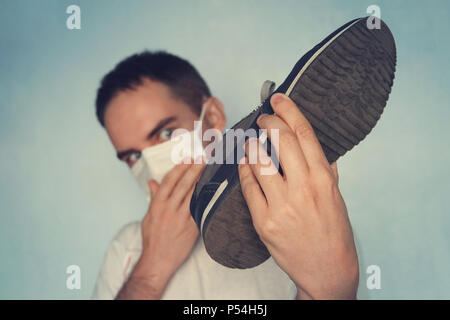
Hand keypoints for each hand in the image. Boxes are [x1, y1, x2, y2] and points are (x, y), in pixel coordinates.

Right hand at [117, 160, 203, 298]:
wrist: (158, 261)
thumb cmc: (152, 239)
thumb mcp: (148, 216)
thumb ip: (153, 198)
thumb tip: (152, 182)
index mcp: (157, 205)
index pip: (169, 181)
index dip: (179, 167)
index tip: (187, 158)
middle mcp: (169, 209)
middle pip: (183, 184)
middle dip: (193, 168)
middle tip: (202, 158)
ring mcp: (181, 218)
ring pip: (193, 194)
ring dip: (201, 179)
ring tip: (208, 168)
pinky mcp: (192, 227)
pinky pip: (200, 208)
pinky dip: (205, 197)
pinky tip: (211, 188)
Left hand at [238, 93, 358, 299]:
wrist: (327, 269)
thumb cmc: (333, 232)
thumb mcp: (335, 197)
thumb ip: (324, 170)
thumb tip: (314, 147)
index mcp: (323, 179)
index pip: (304, 134)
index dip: (289, 111)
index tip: (278, 100)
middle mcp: (303, 188)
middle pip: (281, 141)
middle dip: (268, 123)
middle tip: (262, 119)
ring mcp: (282, 205)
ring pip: (260, 161)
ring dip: (252, 145)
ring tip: (250, 142)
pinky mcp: (264, 221)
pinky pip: (248, 187)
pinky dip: (244, 170)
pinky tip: (244, 163)